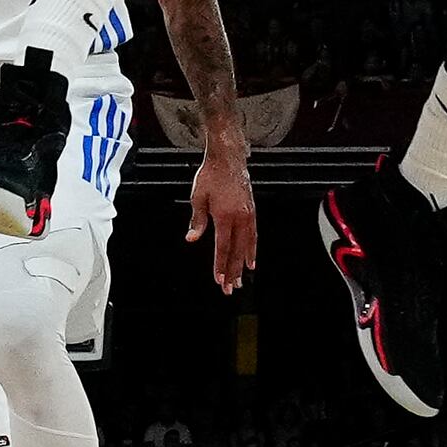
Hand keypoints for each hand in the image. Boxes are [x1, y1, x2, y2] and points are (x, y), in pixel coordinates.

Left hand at [190, 145, 260, 289]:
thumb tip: (192, 238)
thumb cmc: (211, 175)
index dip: (220, 265)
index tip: (219, 280)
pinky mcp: (252, 211)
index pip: (222, 247)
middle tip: (230, 288)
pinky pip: (254, 236)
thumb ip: (197, 220)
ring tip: (241, 280)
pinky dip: (252, 249)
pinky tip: (251, 259)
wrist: (228, 158)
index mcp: (225, 215)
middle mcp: (240, 217)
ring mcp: (248, 215)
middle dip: (232, 272)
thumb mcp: (198, 197)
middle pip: (236, 251)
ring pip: (247, 246)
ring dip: (243, 265)